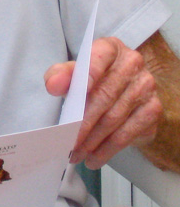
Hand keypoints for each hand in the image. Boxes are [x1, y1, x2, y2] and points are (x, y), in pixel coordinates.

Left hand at [45, 36, 162, 168]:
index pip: (97, 59)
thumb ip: (60, 75)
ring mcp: (146, 87)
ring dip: (92, 141)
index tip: (68, 96)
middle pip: (104, 97)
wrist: (122, 90)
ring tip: (75, 155)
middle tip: (66, 143)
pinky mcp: (152, 109)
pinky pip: (127, 133)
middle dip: (82, 124)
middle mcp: (133, 64)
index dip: (85, 77)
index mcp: (110, 48)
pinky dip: (108, 149)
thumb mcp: (72, 73)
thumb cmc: (91, 79)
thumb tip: (54, 85)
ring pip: (114, 118)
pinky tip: (94, 158)